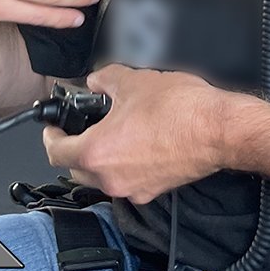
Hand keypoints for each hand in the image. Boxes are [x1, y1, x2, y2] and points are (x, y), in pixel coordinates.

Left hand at [42, 64, 239, 204]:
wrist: (218, 129)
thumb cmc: (181, 109)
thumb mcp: (135, 81)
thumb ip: (106, 80)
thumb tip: (96, 82)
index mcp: (96, 152)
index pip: (55, 151)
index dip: (50, 136)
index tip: (53, 128)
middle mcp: (110, 178)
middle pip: (76, 169)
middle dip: (75, 149)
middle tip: (84, 128)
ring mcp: (133, 188)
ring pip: (103, 177)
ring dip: (102, 159)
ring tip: (117, 133)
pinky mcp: (155, 190)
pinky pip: (128, 181)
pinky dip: (126, 166)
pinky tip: (141, 144)